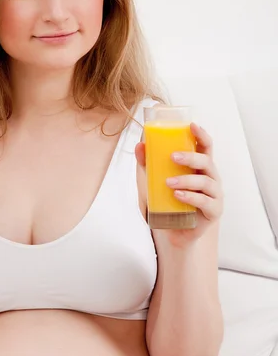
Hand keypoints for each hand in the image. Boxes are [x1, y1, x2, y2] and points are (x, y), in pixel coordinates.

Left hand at [135, 123, 223, 244]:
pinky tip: (178, 196)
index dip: (202, 134)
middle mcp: (211, 177)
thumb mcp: (158, 179)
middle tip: (173, 156)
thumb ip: (149, 163)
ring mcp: (215, 194)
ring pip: (206, 181)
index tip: (192, 125)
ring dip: (186, 179)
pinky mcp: (214, 211)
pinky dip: (191, 197)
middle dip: (191, 157)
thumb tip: (139, 145)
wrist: (177, 231)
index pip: (206, 146)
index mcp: (201, 166)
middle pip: (207, 161)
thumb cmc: (172, 200)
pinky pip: (205, 201)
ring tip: (169, 182)